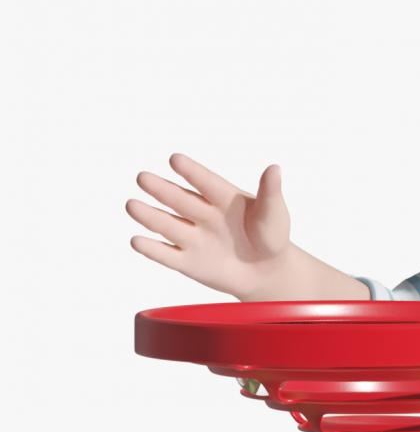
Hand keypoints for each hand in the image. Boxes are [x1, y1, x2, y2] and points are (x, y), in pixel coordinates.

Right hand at [127, 153, 292, 298]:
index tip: (175, 160)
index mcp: (225, 198)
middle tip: (143, 177)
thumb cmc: (272, 236)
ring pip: (168, 225)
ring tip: (131, 205)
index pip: (206, 183)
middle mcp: (205, 215)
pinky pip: (167, 255)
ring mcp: (195, 238)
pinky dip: (152, 250)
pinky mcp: (189, 262)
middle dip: (162, 189)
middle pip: (180, 201)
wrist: (267, 271)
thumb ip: (270, 192)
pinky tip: (136, 240)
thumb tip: (274, 168)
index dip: (192, 172)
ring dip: (150, 216)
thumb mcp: (274, 213)